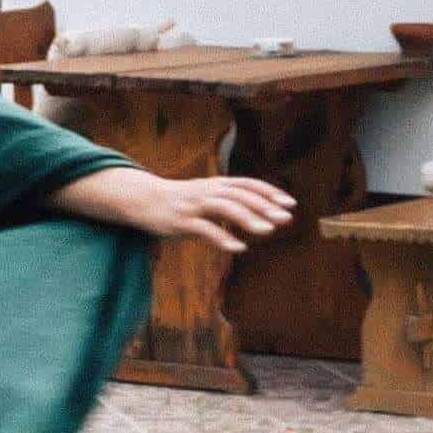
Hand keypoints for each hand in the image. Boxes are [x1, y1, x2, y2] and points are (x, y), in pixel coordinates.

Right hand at [62, 164, 293, 262]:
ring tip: (267, 231)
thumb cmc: (180, 201)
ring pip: (224, 208)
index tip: (290, 203)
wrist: (142, 199)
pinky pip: (204, 229)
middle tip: (285, 219)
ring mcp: (194, 205)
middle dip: (264, 206)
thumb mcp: (206, 195)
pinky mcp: (181, 221)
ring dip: (247, 219)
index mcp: (215, 184)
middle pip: (240, 195)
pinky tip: (238, 248)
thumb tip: (259, 211)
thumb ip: (229, 200)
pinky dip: (222, 238)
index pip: (248, 184)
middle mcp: (207, 191)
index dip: (269, 192)